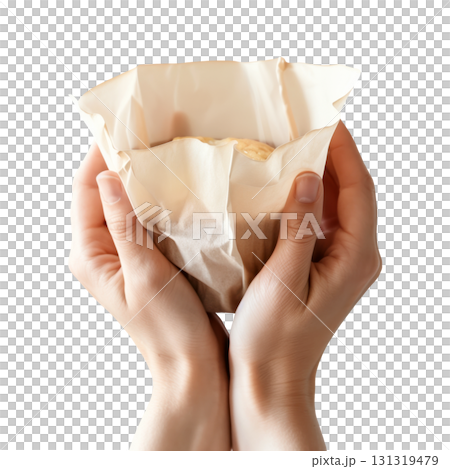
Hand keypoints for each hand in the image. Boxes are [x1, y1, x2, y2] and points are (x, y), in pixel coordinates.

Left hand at [69, 143, 229, 449]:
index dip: (98, 156)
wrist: (192, 365)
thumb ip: (125, 226)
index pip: (85, 190)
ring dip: (143, 179)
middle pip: (104, 193)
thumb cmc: (168, 329)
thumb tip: (107, 178)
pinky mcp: (150, 258)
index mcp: (92, 255)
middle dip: (122, 161)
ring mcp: (127, 254)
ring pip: (128, 204)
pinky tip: (180, 187)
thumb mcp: (144, 274)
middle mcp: (104, 252)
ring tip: (166, 152)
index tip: (120, 126)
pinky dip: (159, 200)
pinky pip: (148, 220)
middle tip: (149, 134)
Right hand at [229, 121, 381, 449]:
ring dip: (321, 176)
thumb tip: (308, 177)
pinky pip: (323, 223)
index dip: (345, 150)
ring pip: (337, 207)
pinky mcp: (324, 267)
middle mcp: (357, 257)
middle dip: (334, 156)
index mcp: (356, 257)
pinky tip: (286, 188)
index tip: (327, 119)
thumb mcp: (284, 277)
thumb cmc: (275, 336)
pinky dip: (309, 201)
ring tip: (296, 147)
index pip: (359, 188)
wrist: (272, 376)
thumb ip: (300, 227)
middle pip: (352, 193)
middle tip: (306, 126)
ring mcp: (342, 262)